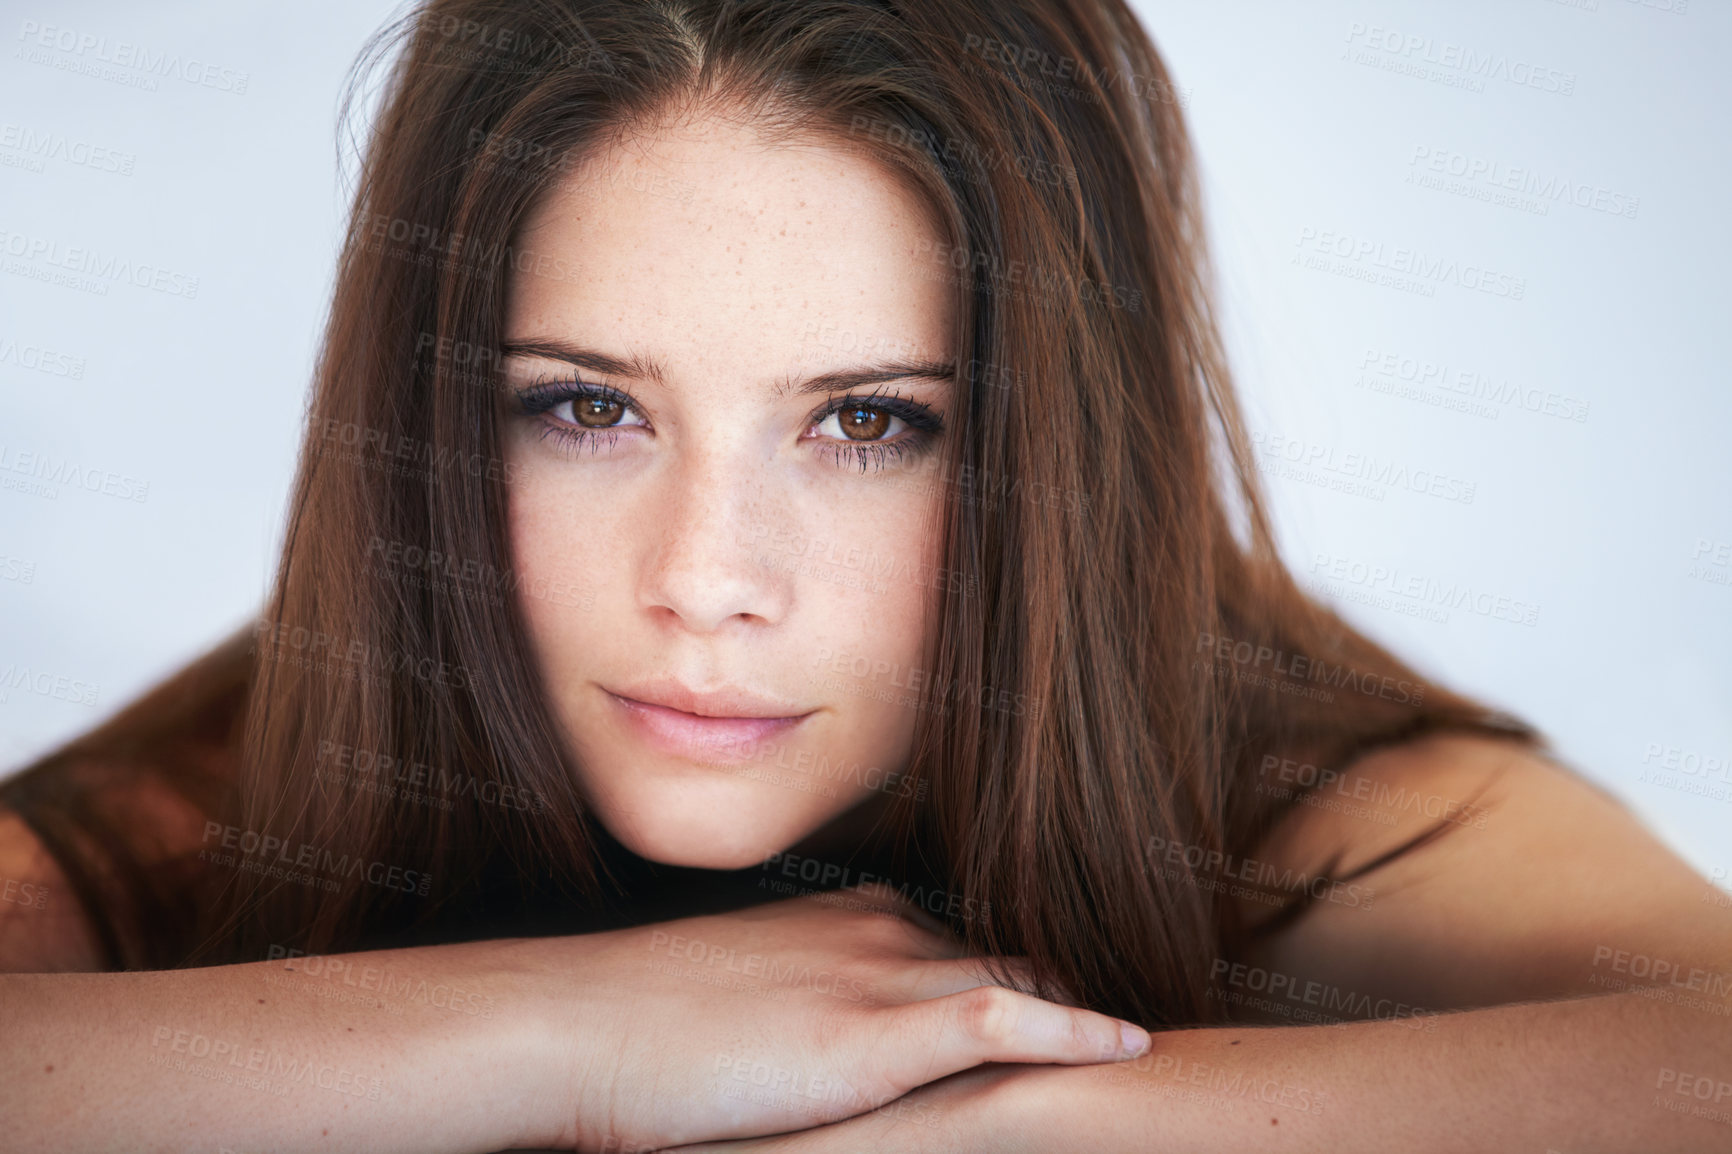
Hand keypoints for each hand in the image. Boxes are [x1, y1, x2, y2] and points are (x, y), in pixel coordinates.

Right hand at [516, 886, 1148, 1151]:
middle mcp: (881, 930)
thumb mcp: (742, 991)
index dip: (1034, 977)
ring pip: (1020, 980)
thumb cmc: (641, 1018)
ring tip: (1163, 1039)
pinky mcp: (869, 1033)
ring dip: (1089, 1009)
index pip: (974, 942)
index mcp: (853, 915)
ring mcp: (878, 975)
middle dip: (1076, 989)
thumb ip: (806, 995)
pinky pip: (999, 1020)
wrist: (575, 1023)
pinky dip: (1073, 1029)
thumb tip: (825, 1036)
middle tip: (1152, 1024)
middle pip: (1012, 956)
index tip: (1080, 1002)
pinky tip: (1129, 1043)